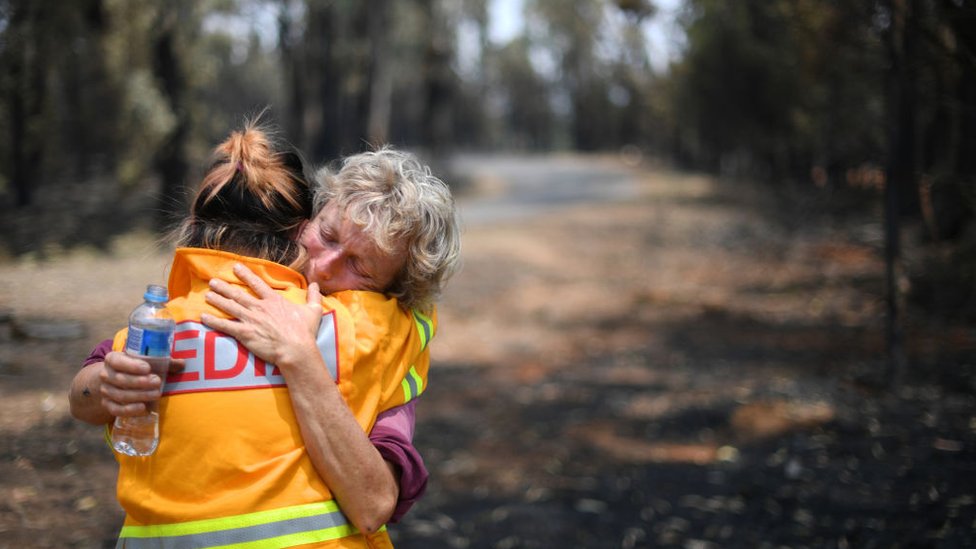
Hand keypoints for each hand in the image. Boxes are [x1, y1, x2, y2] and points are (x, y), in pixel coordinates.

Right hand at [99, 351, 183, 416]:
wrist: (113, 381)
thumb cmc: (133, 368)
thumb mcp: (144, 361)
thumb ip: (163, 362)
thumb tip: (182, 363)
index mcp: (113, 359)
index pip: (117, 361)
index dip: (131, 365)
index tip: (147, 368)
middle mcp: (106, 375)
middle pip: (120, 379)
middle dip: (140, 382)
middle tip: (157, 382)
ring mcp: (105, 391)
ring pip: (120, 395)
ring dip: (139, 395)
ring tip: (156, 394)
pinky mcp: (107, 405)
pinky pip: (116, 409)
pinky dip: (129, 410)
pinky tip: (143, 408)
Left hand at [201, 263, 323, 367]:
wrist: (296, 350)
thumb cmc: (305, 332)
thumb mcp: (314, 311)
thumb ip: (314, 296)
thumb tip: (317, 284)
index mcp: (274, 301)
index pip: (257, 284)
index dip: (245, 275)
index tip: (235, 267)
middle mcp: (259, 307)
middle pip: (238, 294)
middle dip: (224, 287)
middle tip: (213, 281)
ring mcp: (250, 320)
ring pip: (230, 307)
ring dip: (217, 300)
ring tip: (207, 294)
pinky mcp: (244, 333)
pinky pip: (225, 325)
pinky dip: (213, 321)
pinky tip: (203, 317)